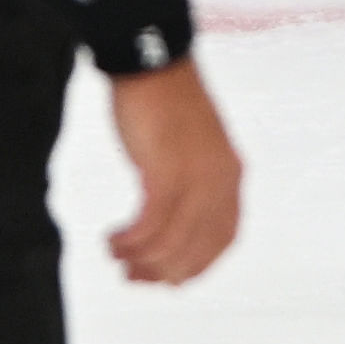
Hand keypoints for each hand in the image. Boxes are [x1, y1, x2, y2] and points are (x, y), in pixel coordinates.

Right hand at [106, 61, 241, 285]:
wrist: (152, 64)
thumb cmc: (166, 104)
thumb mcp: (192, 150)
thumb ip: (192, 184)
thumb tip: (172, 226)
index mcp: (231, 176)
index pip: (222, 240)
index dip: (194, 266)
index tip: (167, 279)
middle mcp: (220, 182)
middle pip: (193, 249)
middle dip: (161, 271)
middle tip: (131, 276)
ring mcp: (195, 178)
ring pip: (169, 243)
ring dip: (139, 258)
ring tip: (116, 255)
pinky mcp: (165, 172)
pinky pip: (150, 225)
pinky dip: (130, 240)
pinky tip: (113, 238)